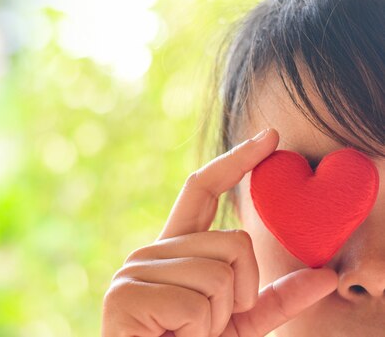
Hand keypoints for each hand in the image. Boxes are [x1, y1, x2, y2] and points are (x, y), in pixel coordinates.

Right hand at [101, 128, 337, 336]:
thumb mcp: (238, 323)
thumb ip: (276, 298)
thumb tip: (327, 275)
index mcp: (173, 251)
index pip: (202, 191)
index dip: (235, 161)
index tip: (269, 137)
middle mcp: (150, 251)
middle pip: (232, 242)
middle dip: (239, 294)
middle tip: (204, 325)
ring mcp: (134, 270)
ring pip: (218, 274)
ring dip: (217, 318)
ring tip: (185, 333)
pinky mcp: (125, 295)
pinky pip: (195, 302)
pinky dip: (197, 331)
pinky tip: (170, 336)